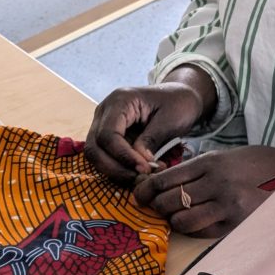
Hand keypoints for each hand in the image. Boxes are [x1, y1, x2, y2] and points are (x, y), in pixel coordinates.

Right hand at [85, 67, 215, 186]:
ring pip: (96, 155)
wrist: (180, 96)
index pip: (108, 134)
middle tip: (141, 177)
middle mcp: (105, 111)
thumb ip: (151, 139)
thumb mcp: (170, 119)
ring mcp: (103, 123)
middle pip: (95, 147)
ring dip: (116, 171)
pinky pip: (105, 156)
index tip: (144, 169)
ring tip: (143, 176)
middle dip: (115, 168)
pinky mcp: (108, 136)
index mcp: (120, 100)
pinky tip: (139, 172)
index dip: (123, 156)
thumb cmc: (178, 103)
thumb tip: (138, 164)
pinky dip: (119, 168)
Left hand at [134, 145, 274, 238]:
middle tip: (155, 209)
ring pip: (181, 219)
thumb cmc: (261, 165)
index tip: (139, 195)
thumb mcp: (229, 157)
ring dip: (174, 221)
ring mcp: (226, 204)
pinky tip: (196, 225)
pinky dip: (193, 231)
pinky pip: (202, 232)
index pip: (165, 177)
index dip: (146, 189)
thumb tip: (169, 180)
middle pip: (168, 200)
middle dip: (157, 207)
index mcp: (211, 161)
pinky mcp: (236, 224)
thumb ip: (202, 167)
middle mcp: (215, 182)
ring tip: (177, 218)